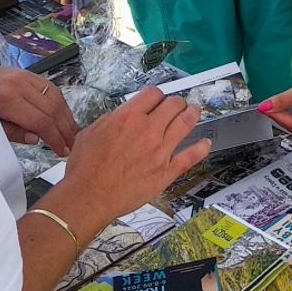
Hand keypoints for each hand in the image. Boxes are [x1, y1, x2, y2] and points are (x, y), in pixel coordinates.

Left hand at [0, 65, 77, 155]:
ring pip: (56, 98)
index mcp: (7, 99)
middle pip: (52, 109)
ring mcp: (26, 76)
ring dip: (67, 117)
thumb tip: (37, 139)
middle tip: (71, 146)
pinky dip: (61, 104)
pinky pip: (51, 89)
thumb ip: (13, 132)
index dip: (55, 138)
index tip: (62, 152)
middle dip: (64, 130)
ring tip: (71, 134)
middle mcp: (20, 84)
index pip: (40, 121)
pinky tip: (63, 116)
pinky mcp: (28, 73)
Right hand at [62, 88, 209, 221]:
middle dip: (176, 102)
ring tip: (194, 112)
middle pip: (174, 104)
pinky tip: (205, 144)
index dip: (157, 95)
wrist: (89, 196)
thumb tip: (122, 115)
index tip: (158, 99)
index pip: (153, 94)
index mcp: (128, 117)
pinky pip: (191, 156)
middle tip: (177, 105)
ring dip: (192, 114)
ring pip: (186, 123)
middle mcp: (148, 130)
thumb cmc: (86, 168)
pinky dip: (201, 148)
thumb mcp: (90, 132)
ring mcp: (160, 150)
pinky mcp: (167, 171)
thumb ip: (111, 120)